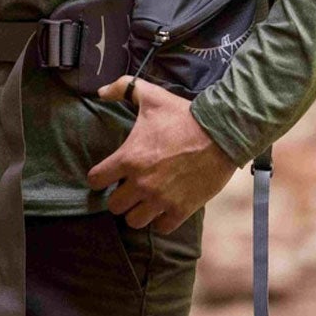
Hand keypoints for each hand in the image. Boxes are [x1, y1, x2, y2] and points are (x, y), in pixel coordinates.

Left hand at [85, 76, 239, 233]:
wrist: (219, 134)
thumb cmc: (181, 115)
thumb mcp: (149, 95)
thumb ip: (122, 88)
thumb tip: (101, 91)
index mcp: (129, 158)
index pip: (97, 179)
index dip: (98, 177)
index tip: (105, 174)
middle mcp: (141, 183)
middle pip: (114, 206)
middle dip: (117, 197)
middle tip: (126, 187)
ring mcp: (161, 199)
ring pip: (135, 221)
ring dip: (136, 211)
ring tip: (142, 200)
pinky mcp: (182, 210)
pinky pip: (161, 228)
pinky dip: (160, 220)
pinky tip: (162, 207)